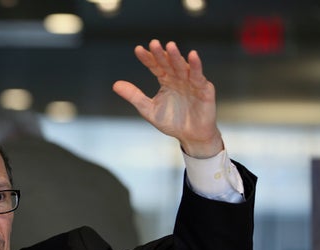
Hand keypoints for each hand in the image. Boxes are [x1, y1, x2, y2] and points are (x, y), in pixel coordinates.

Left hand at [112, 39, 223, 157]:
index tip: (138, 50)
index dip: (147, 58)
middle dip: (161, 54)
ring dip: (176, 57)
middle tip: (153, 43)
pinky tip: (192, 55)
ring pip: (182, 66)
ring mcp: (191, 82)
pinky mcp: (204, 88)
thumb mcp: (148, 109)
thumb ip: (134, 96)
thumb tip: (115, 84)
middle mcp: (178, 78)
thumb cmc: (172, 121)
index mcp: (165, 80)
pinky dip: (196, 66)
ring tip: (170, 46)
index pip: (155, 66)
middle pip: (168, 63)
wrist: (191, 136)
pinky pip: (198, 75)